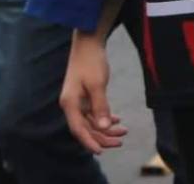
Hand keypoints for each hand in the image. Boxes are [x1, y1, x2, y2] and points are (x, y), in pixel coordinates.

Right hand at [60, 33, 126, 153]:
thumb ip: (100, 106)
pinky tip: (116, 120)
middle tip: (121, 141)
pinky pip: (93, 112)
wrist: (88, 42)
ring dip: (106, 127)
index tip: (101, 151)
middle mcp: (71, 105)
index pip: (79, 130)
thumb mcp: (97, 84)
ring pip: (92, 120)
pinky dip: (104, 117)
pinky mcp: (84, 95)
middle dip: (103, 136)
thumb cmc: (91, 61)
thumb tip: (103, 127)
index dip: (90, 142)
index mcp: (70, 104)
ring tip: (123, 131)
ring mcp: (78, 100)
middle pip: (86, 128)